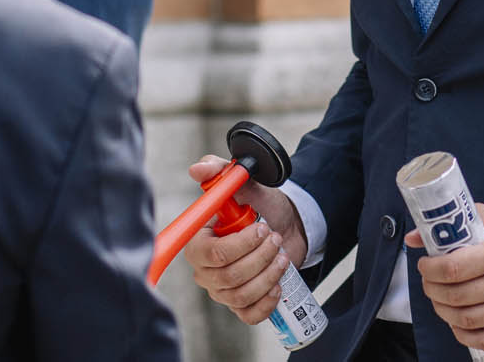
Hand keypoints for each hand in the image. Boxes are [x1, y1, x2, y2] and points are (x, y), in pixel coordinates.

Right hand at [185, 155, 306, 324]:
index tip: (260, 227)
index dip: (240, 243)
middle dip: (261, 256)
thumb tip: (198, 169)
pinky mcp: (240, 305)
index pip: (211, 254)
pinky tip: (278, 283)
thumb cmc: (261, 206)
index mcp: (199, 242)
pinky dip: (267, 301)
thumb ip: (221, 172)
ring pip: (243, 294)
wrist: (286, 225)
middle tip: (274, 237)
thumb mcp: (246, 183)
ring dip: (269, 274)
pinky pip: (249, 314)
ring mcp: (221, 291)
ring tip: (280, 254)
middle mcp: (205, 270)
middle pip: (230, 276)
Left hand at [408, 204, 483, 350]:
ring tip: (440, 298)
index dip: (430, 269)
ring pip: (465, 320)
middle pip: (456, 296)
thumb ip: (456, 224)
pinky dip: (462, 334)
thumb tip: (414, 237)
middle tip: (429, 281)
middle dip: (432, 289)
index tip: (425, 264)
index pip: (454, 268)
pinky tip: (456, 320)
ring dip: (443, 311)